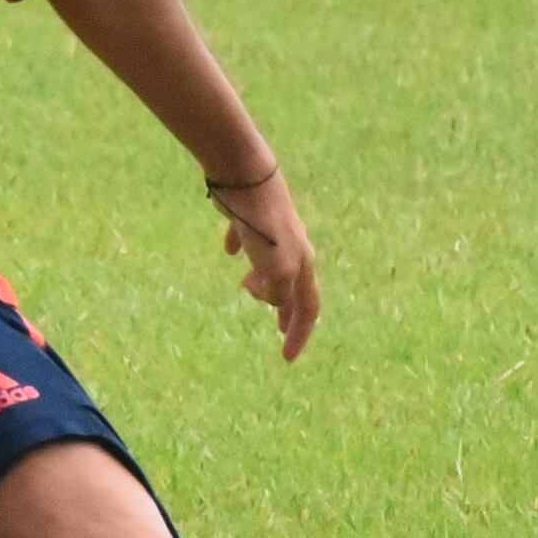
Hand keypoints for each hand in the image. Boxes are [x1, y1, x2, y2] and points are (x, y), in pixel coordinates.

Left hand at [213, 168, 318, 362]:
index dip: (300, 335)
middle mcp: (293, 249)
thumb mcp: (276, 270)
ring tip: (247, 287)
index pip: (308, 308)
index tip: (286, 359)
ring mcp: (273, 232)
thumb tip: (271, 300)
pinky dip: (240, 249)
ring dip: (263, 282)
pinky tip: (230, 251)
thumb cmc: (264, 227)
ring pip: (272, 263)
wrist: (247, 178)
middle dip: (286, 311)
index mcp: (302, 264)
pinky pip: (247, 239)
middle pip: (293, 287)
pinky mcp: (251, 217)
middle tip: (280, 332)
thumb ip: (278, 292)